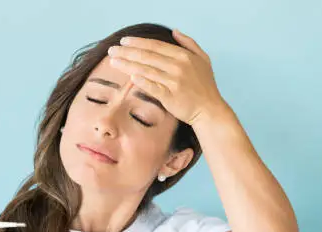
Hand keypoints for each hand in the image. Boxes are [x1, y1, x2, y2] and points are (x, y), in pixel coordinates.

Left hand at [107, 28, 228, 125]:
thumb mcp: (203, 59)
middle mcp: (178, 66)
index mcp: (183, 55)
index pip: (155, 46)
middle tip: (112, 50)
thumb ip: (189, 43)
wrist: (209, 110)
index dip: (138, 42)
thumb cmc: (205, 86)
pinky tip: (130, 77)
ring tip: (113, 62)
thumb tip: (174, 31)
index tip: (123, 41)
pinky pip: (153, 87)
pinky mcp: (170, 97)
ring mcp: (174, 82)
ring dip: (128, 65)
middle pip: (147, 56)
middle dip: (127, 52)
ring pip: (146, 70)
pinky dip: (141, 81)